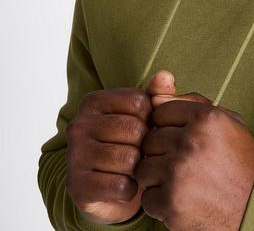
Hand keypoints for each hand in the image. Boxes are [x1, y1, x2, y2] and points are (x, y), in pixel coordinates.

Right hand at [65, 87, 151, 224]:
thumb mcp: (144, 116)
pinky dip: (130, 189)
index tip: (145, 128)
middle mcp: (78, 125)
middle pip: (135, 130)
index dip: (152, 119)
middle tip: (140, 153)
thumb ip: (156, 95)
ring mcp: (74, 156)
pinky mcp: (77, 186)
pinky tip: (124, 186)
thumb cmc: (130, 145)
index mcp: (93, 102)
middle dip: (146, 145)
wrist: (107, 192)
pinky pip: (120, 185)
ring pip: (129, 158)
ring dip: (139, 169)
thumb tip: (165, 75)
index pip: (140, 102)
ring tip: (133, 169)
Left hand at [135, 70, 253, 230]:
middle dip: (161, 152)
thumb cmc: (238, 159)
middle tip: (184, 163)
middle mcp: (190, 141)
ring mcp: (178, 172)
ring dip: (157, 177)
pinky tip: (181, 198)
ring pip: (143, 169)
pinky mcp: (171, 202)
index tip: (183, 139)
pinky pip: (147, 198)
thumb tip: (156, 89)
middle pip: (149, 140)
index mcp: (205, 117)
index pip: (160, 111)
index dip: (169, 126)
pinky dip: (160, 202)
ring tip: (180, 181)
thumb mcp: (225, 121)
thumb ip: (191, 102)